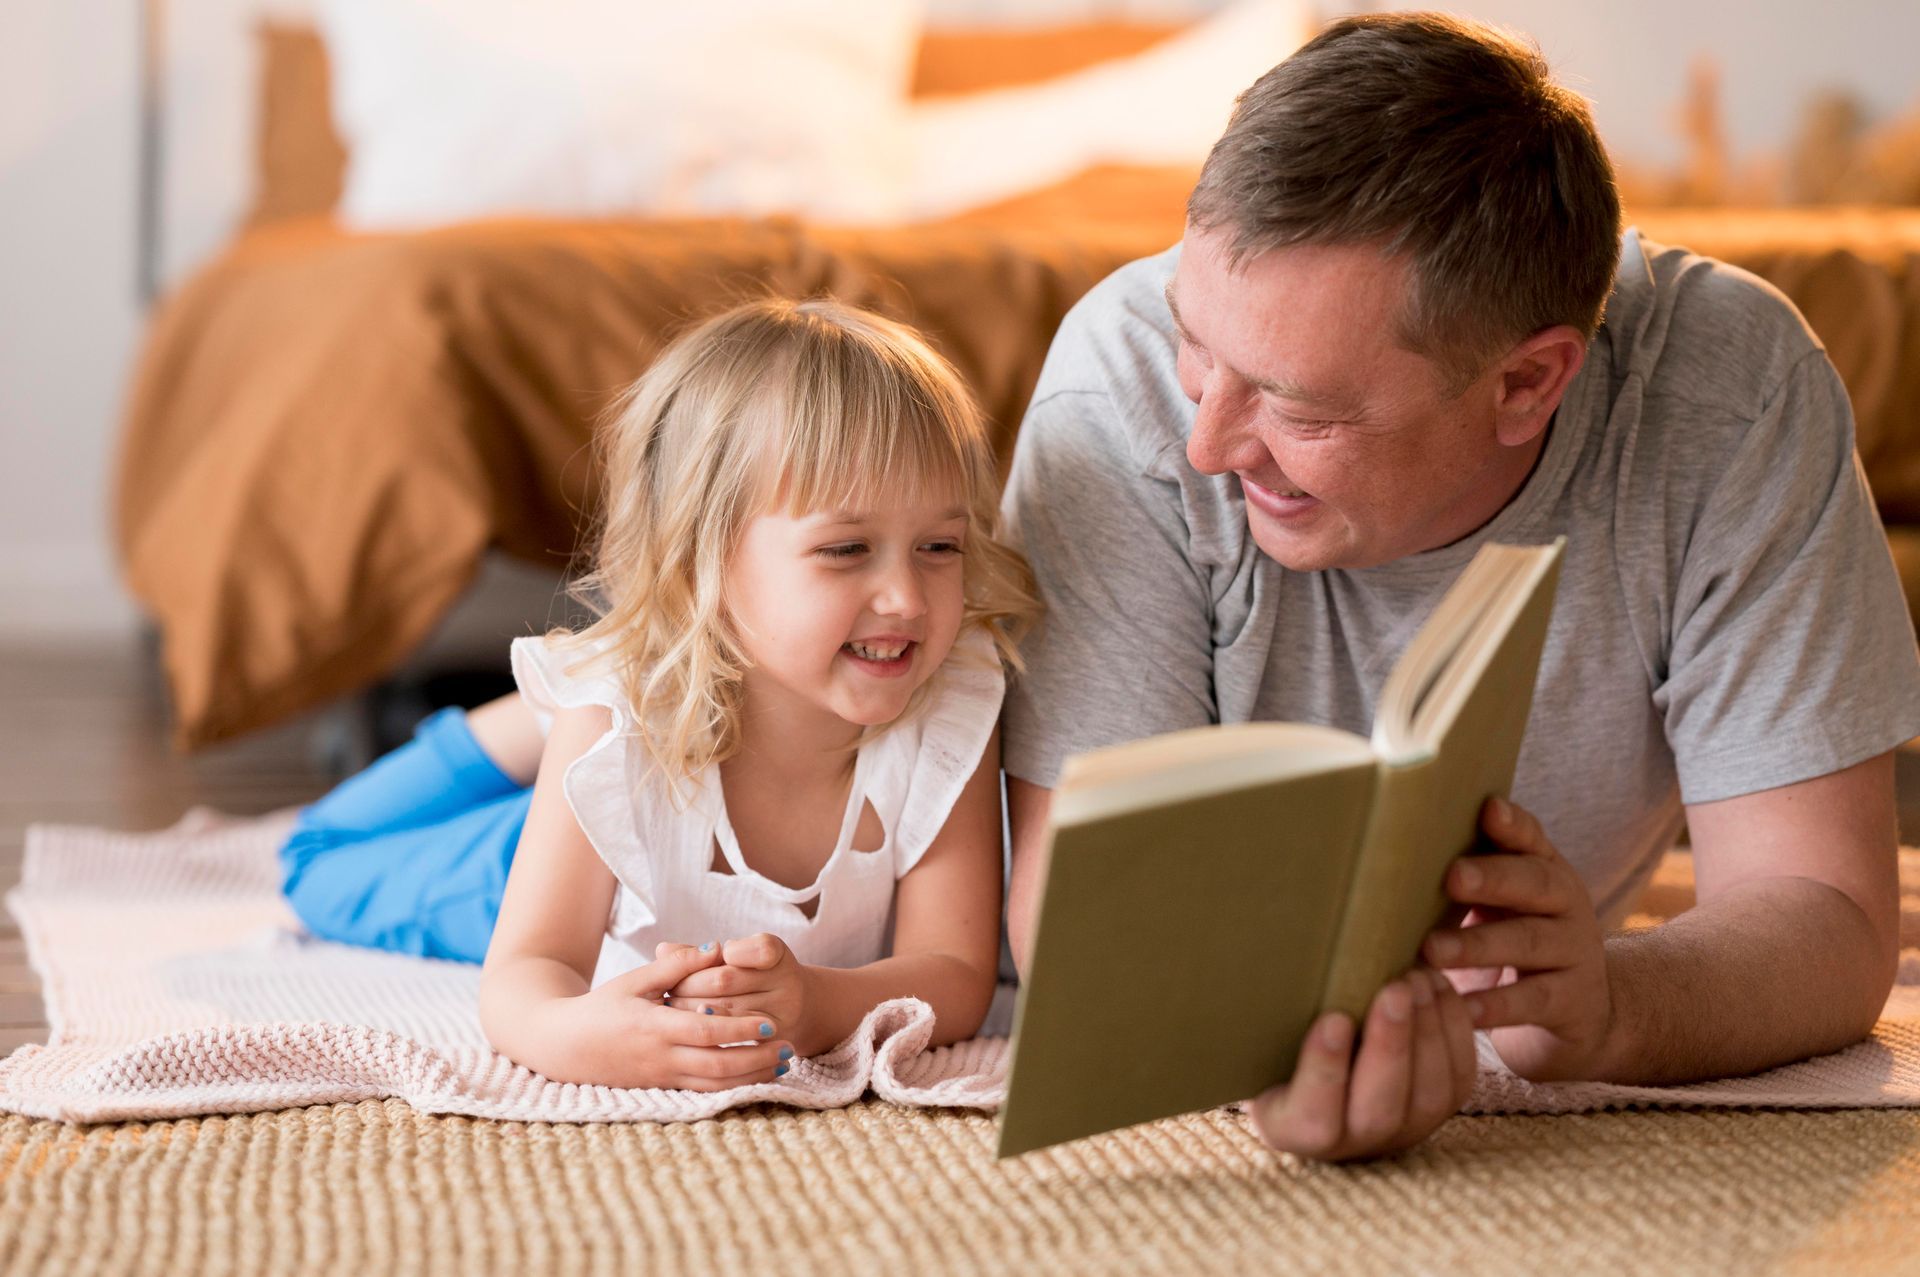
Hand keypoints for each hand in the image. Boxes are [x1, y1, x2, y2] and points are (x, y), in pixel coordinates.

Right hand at [555, 942, 794, 1090]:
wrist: (563, 1047)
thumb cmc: (601, 1007)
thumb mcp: (634, 981)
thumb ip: (676, 966)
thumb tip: (716, 947)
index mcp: (654, 1027)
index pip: (706, 1032)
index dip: (740, 1031)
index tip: (770, 1023)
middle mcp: (660, 1058)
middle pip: (718, 1066)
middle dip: (757, 1060)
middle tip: (790, 1048)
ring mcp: (661, 1078)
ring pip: (714, 1086)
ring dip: (752, 1077)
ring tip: (782, 1064)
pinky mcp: (661, 1090)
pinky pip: (703, 1094)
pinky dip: (733, 1088)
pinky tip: (755, 1077)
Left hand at [662, 933, 812, 1050]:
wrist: (796, 1008)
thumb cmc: (752, 976)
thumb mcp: (737, 956)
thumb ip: (701, 953)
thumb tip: (662, 949)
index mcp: (776, 953)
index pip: (753, 949)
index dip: (724, 953)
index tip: (706, 956)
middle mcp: (786, 981)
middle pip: (725, 980)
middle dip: (690, 984)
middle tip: (667, 992)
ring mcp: (784, 1013)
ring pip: (726, 1011)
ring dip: (693, 1011)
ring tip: (672, 1012)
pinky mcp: (775, 1041)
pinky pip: (737, 1040)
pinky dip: (711, 1034)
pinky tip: (691, 1033)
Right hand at [1247, 969, 1477, 1160]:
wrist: (1322, 1067)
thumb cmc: (1279, 1047)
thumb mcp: (1261, 1046)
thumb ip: (1271, 1025)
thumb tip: (1282, 961)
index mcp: (1294, 1130)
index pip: (1313, 1117)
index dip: (1326, 1070)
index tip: (1333, 1019)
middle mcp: (1353, 1143)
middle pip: (1380, 1109)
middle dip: (1391, 1045)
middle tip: (1394, 989)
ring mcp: (1403, 1131)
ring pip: (1430, 1096)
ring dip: (1428, 1032)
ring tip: (1417, 978)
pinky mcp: (1440, 1111)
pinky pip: (1459, 1078)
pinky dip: (1454, 1030)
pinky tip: (1439, 986)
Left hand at [1422, 797, 1612, 1080]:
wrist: (1581, 1012)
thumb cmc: (1516, 942)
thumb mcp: (1502, 905)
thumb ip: (1466, 879)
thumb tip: (1389, 855)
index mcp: (1545, 871)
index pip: (1530, 839)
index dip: (1511, 825)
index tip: (1487, 809)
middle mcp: (1566, 905)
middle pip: (1534, 883)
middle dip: (1492, 878)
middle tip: (1452, 877)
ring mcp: (1574, 953)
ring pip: (1529, 942)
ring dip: (1479, 945)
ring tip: (1434, 950)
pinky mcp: (1572, 1001)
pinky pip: (1533, 1001)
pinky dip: (1496, 1006)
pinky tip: (1463, 1008)